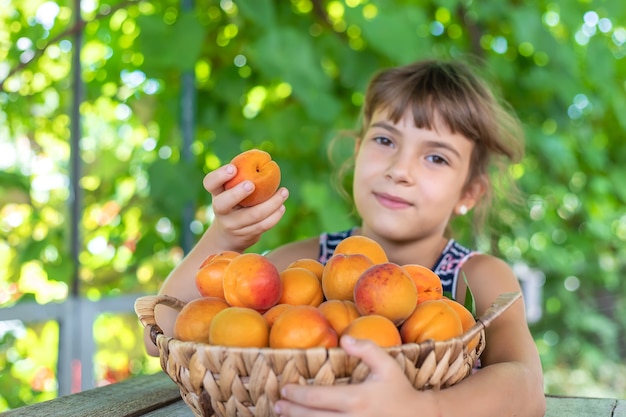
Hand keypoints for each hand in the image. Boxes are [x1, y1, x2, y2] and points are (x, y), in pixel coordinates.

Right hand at [203, 163, 287, 251]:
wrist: (230, 234)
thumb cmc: (237, 200)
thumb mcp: (234, 187)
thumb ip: (244, 173)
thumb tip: (264, 155)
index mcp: (216, 193)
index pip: (210, 183)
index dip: (219, 176)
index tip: (233, 168)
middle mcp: (220, 210)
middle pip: (223, 203)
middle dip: (237, 193)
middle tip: (251, 184)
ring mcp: (232, 225)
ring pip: (251, 216)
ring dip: (271, 204)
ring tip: (284, 192)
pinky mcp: (245, 235)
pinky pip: (262, 226)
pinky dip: (274, 216)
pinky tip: (282, 207)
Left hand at [274, 336, 438, 416]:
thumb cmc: (400, 390)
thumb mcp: (387, 365)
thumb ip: (366, 349)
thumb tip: (343, 339)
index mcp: (357, 399)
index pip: (318, 398)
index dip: (297, 395)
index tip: (286, 389)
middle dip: (292, 411)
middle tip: (278, 404)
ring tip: (285, 416)